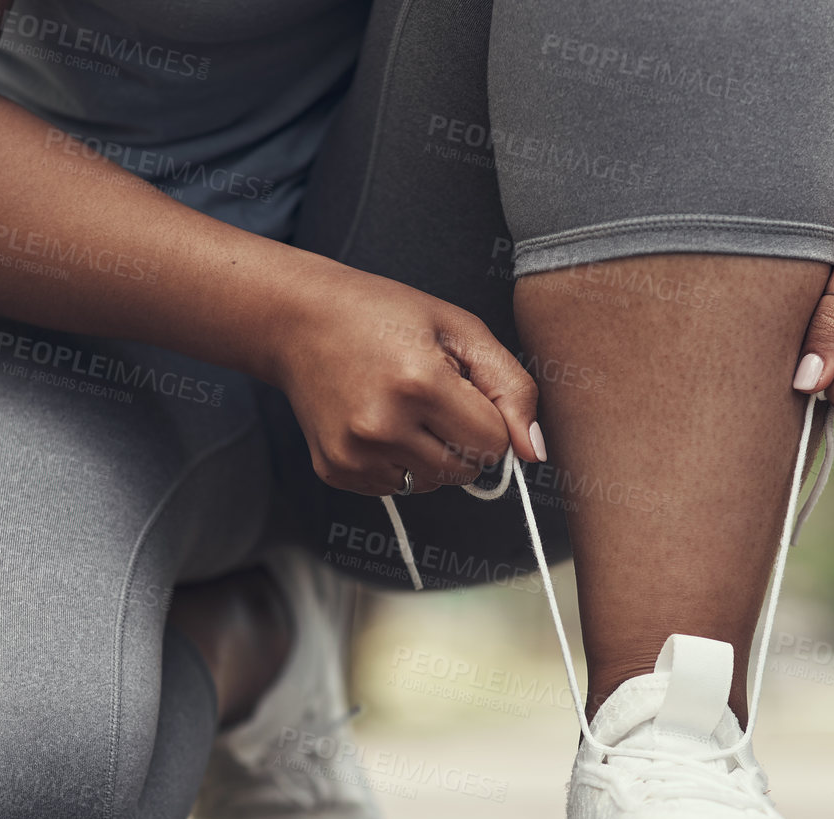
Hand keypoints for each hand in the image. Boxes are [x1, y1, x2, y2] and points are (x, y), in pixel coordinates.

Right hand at [269, 263, 543, 495]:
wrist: (297, 320)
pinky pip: (396, 488)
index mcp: (419, 384)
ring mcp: (354, 455)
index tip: (463, 389)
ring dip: (433, 454)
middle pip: (466, 470)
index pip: (494, 444)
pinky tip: (378, 423)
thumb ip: (511, 388)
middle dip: (464, 439)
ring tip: (403, 406)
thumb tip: (535, 452)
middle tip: (432, 395)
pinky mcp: (335, 471)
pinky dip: (399, 462)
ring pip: (433, 485)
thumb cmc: (384, 315)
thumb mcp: (460, 329)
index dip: (489, 418)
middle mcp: (382, 427)